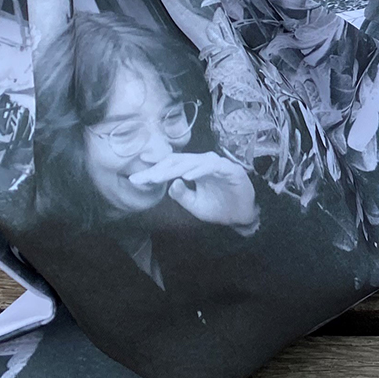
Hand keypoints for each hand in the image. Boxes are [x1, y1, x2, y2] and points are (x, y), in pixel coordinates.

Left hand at [129, 152, 258, 227]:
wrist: (243, 216)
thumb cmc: (220, 208)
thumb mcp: (195, 205)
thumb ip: (182, 195)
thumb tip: (170, 184)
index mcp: (193, 169)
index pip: (170, 166)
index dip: (153, 172)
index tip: (135, 180)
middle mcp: (203, 163)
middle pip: (177, 161)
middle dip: (158, 170)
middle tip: (143, 178)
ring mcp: (216, 164)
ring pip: (192, 161)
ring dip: (175, 168)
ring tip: (159, 176)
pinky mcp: (229, 169)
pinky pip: (212, 166)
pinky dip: (199, 170)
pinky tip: (187, 176)